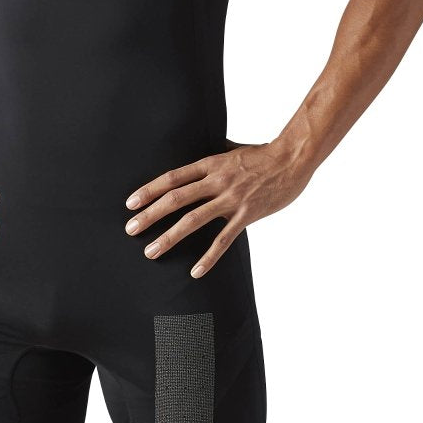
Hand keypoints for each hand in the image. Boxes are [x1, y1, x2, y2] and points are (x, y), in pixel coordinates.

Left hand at [123, 137, 312, 276]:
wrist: (293, 158)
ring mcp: (232, 198)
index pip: (172, 178)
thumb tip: (193, 159)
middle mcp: (216, 180)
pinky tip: (195, 272)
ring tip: (151, 252)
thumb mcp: (230, 150)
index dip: (149, 190)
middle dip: (150, 215)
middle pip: (175, 199)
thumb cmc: (262, 154)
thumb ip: (211, 157)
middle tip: (130, 229)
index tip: (130, 203)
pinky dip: (208, 257)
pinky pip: (223, 240)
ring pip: (193, 220)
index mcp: (210, 164)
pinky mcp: (247, 214)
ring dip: (169, 237)